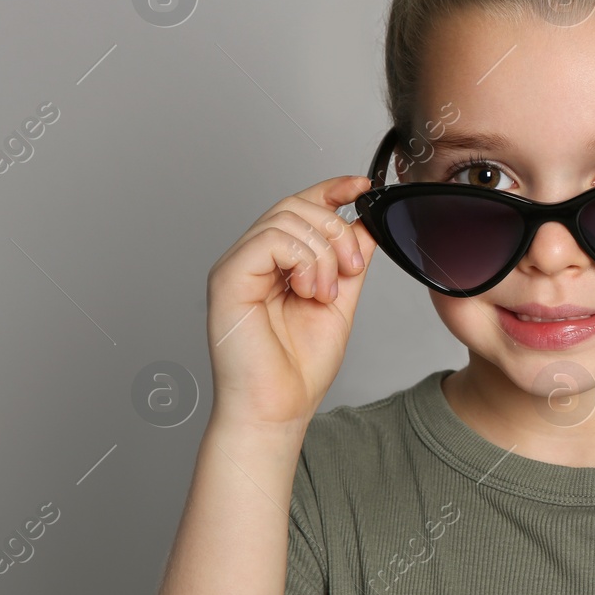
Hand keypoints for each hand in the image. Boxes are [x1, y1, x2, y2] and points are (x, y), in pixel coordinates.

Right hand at [205, 175, 377, 428]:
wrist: (278, 407)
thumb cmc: (299, 365)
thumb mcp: (341, 300)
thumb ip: (351, 260)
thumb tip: (367, 223)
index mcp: (276, 262)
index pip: (300, 207)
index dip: (332, 188)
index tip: (364, 186)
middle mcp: (252, 258)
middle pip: (296, 206)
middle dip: (336, 230)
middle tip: (352, 270)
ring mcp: (236, 266)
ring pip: (286, 218)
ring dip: (322, 253)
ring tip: (325, 292)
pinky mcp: (227, 278)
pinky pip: (269, 239)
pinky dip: (302, 260)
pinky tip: (309, 290)